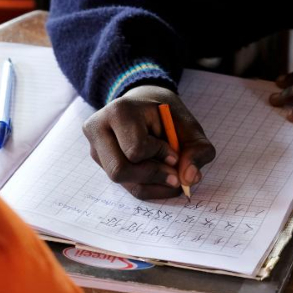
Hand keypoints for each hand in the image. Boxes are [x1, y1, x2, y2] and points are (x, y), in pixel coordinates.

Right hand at [82, 85, 214, 199]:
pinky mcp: (100, 162)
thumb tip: (190, 179)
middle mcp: (98, 129)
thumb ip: (198, 150)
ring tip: (170, 173)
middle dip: (153, 175)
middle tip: (175, 173)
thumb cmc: (168, 114)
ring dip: (152, 183)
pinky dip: (148, 186)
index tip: (175, 152)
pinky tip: (161, 176)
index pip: (136, 149)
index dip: (160, 155)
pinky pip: (124, 186)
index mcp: (119, 112)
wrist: (146, 105)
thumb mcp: (190, 126)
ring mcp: (95, 147)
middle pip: (120, 171)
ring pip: (122, 182)